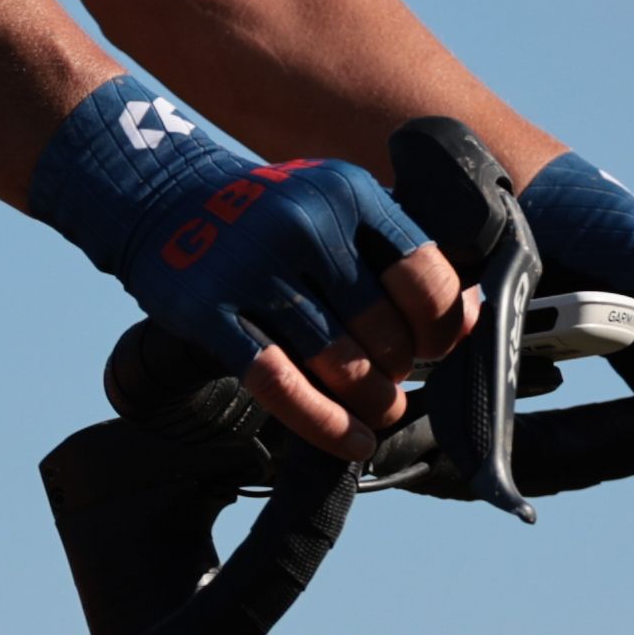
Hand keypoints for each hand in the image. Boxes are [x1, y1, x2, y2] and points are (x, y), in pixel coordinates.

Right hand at [24, 74, 478, 459]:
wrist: (162, 199)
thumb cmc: (270, 218)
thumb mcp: (336, 207)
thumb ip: (397, 254)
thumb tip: (470, 321)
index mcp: (349, 191)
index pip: (423, 275)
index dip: (441, 326)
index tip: (435, 349)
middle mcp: (305, 222)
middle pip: (382, 328)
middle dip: (398, 371)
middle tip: (393, 384)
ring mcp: (253, 266)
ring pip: (337, 363)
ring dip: (369, 403)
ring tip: (377, 414)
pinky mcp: (207, 310)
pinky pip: (279, 383)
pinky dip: (322, 424)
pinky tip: (349, 443)